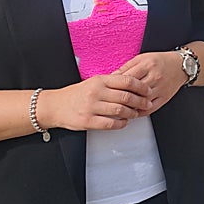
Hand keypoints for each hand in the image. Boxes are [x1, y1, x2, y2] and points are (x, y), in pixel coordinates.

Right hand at [37, 73, 152, 131]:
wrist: (55, 106)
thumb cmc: (77, 94)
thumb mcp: (93, 82)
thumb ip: (111, 82)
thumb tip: (134, 84)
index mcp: (99, 80)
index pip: (126, 81)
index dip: (140, 86)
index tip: (148, 90)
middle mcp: (96, 92)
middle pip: (126, 96)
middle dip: (140, 101)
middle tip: (147, 104)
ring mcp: (92, 107)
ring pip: (120, 110)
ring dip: (132, 113)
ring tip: (136, 113)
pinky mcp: (88, 121)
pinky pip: (110, 124)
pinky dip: (121, 124)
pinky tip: (124, 122)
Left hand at [117, 51, 188, 110]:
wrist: (181, 65)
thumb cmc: (160, 61)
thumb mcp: (142, 58)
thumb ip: (127, 67)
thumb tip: (112, 77)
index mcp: (147, 65)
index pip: (127, 78)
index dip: (115, 86)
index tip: (108, 90)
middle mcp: (155, 77)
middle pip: (134, 91)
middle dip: (120, 97)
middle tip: (111, 101)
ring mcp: (160, 88)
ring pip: (141, 101)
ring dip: (129, 107)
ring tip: (119, 108)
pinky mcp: (165, 97)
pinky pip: (150, 108)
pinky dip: (139, 112)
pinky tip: (132, 112)